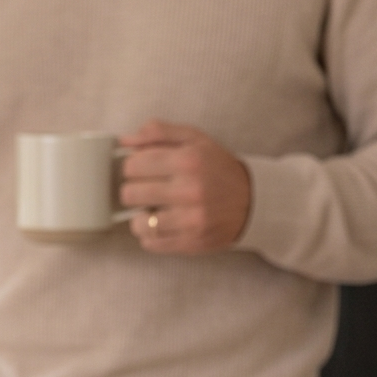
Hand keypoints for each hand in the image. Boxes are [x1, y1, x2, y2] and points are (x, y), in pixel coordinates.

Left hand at [119, 122, 252, 254]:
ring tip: (154, 209)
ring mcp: (191, 220)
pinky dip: (151, 235)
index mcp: (188, 160)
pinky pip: (150, 243)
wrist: (253, 201)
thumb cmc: (217, 168)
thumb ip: (159, 133)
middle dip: (134, 191)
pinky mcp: (191, 242)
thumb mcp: (195, 140)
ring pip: (138, 223)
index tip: (142, 170)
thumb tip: (123, 141)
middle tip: (148, 190)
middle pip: (129, 194)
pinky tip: (163, 224)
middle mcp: (190, 190)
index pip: (132, 165)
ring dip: (141, 217)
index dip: (132, 167)